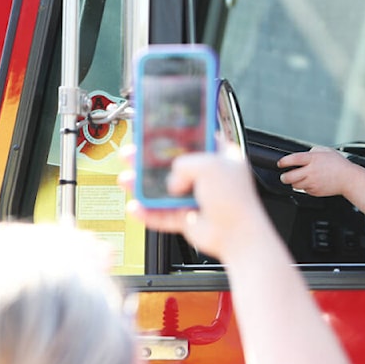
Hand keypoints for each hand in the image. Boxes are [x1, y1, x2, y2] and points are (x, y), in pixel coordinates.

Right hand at [119, 142, 268, 260]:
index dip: (175, 133)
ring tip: (127, 180)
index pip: (194, 138)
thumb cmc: (234, 199)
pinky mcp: (187, 217)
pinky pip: (161, 214)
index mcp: (219, 157)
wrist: (237, 236)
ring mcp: (196, 197)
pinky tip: (136, 207)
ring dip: (142, 185)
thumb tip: (172, 179)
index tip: (156, 127)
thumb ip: (185, 163)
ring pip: (162, 189)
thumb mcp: (209, 165)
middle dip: (148, 160)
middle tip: (131, 153)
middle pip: (171, 164)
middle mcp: (207, 176)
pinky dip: (147, 212)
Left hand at [277, 146, 357, 196]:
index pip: (293, 159)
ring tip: (299, 179)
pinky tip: (311, 182)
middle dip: (284, 177)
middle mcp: (311, 171)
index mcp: (313, 159)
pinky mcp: (315, 191)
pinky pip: (304, 190)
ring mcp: (312, 183)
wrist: (348, 179)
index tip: (280, 163)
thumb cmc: (339, 165)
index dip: (283, 162)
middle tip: (284, 176)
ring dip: (294, 182)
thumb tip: (306, 153)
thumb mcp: (326, 151)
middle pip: (289, 177)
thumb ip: (314, 150)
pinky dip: (305, 187)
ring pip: (295, 185)